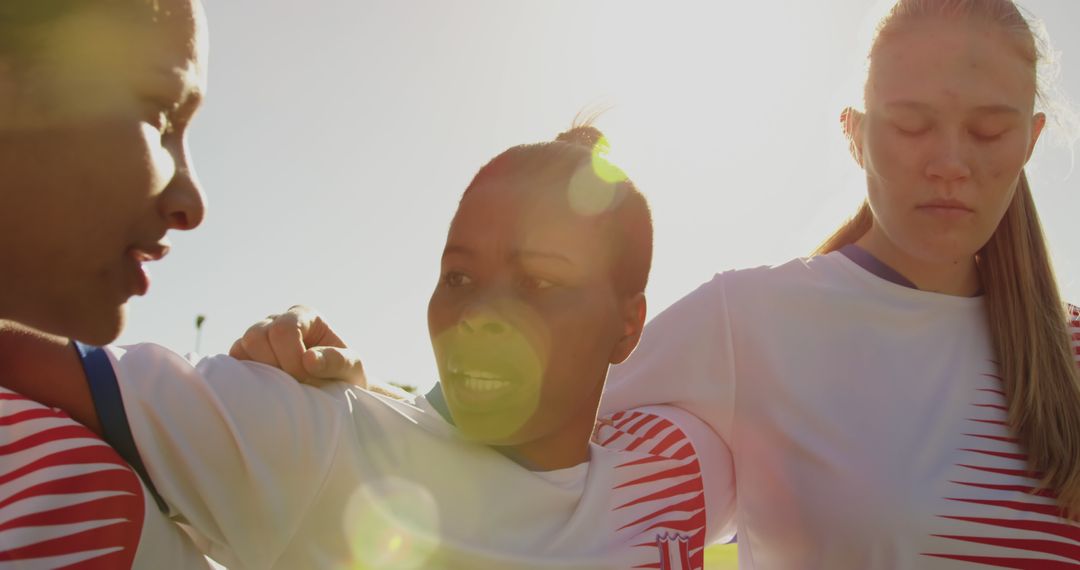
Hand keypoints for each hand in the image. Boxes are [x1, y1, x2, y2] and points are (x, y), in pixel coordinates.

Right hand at [228, 305, 365, 386]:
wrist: (334, 393)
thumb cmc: (345, 376)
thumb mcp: (352, 368)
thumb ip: (337, 361)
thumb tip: (308, 359)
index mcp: (304, 315)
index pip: (284, 329)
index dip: (291, 356)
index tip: (306, 379)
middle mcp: (277, 321)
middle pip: (257, 336)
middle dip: (275, 365)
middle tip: (294, 385)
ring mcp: (258, 338)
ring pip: (241, 348)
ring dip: (260, 373)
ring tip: (282, 388)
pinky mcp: (246, 358)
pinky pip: (233, 364)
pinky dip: (246, 378)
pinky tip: (267, 390)